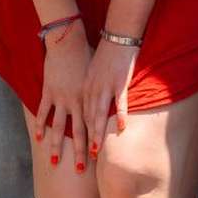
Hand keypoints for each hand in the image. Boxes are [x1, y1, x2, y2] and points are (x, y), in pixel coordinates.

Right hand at [37, 25, 89, 173]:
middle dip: (79, 151)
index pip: (94, 125)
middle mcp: (75, 102)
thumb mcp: (97, 76)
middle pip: (78, 131)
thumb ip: (102, 92)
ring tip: (55, 161)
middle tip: (80, 170)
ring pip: (58, 127)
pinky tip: (39, 138)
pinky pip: (43, 112)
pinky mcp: (49, 91)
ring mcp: (60, 98)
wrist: (69, 41)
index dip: (95, 142)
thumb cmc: (87, 56)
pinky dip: (40, 125)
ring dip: (57, 146)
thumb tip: (111, 102)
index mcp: (89, 98)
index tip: (98, 159)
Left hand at [82, 33, 139, 155]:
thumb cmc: (103, 54)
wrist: (115, 36)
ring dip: (97, 133)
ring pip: (99, 114)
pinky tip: (120, 128)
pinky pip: (119, 102)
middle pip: (85, 120)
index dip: (79, 134)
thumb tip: (88, 102)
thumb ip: (89, 88)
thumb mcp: (91, 71)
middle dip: (83, 142)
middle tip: (81, 162)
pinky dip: (120, 115)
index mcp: (84, 88)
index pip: (80, 116)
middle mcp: (91, 89)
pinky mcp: (119, 82)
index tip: (76, 151)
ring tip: (96, 150)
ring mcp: (105, 86)